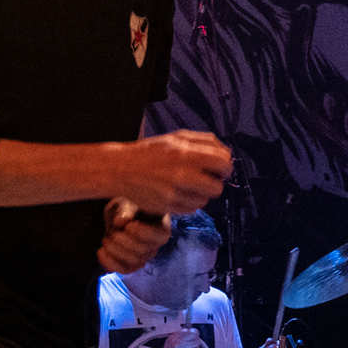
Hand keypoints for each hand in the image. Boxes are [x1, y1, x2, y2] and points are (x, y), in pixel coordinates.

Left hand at [97, 199, 169, 272]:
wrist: (118, 218)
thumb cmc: (127, 208)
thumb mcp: (128, 203)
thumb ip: (126, 210)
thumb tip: (120, 221)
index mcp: (161, 230)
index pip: (159, 237)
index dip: (143, 233)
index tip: (129, 225)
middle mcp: (154, 247)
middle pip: (144, 251)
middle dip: (125, 242)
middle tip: (113, 232)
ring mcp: (143, 258)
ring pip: (134, 262)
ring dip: (116, 251)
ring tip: (106, 239)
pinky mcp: (130, 265)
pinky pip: (123, 270)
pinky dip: (109, 262)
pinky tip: (101, 251)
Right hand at [115, 131, 232, 214]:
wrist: (120, 168)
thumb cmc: (151, 152)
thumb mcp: (176, 138)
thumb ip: (204, 142)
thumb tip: (227, 153)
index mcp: (185, 152)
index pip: (223, 162)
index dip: (225, 165)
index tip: (218, 167)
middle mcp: (180, 173)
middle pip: (217, 186)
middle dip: (215, 183)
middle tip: (207, 178)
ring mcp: (174, 192)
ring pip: (205, 200)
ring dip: (201, 194)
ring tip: (188, 184)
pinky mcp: (167, 206)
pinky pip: (191, 209)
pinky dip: (189, 202)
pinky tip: (178, 193)